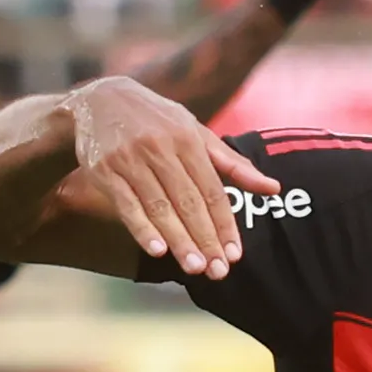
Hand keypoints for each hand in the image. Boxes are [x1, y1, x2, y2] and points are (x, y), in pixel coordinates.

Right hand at [61, 76, 280, 278]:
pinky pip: (126, 205)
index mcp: (187, 139)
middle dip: (205, 239)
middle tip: (218, 271)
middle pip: (188, 202)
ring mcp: (130, 159)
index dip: (224, 224)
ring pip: (159, 206)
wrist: (98, 99)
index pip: (211, 190)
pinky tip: (157, 250)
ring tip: (195, 268)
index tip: (235, 254)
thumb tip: (273, 188)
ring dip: (178, 240)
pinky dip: (142, 228)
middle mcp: (160, 148)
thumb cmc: (156, 121)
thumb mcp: (195, 132)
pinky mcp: (104, 170)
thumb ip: (232, 164)